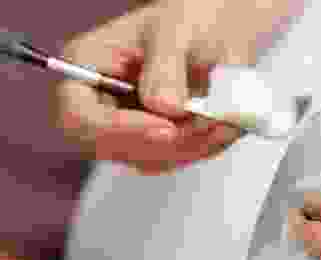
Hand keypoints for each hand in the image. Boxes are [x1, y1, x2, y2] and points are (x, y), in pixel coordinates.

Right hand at [54, 0, 288, 174]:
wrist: (220, 32)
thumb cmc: (190, 20)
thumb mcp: (175, 30)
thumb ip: (166, 67)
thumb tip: (165, 108)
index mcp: (87, 67)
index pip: (79, 117)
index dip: (118, 130)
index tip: (168, 127)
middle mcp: (101, 104)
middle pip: (114, 148)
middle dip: (167, 141)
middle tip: (208, 121)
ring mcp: (129, 128)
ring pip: (152, 159)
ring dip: (193, 145)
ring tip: (222, 115)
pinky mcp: (159, 143)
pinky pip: (178, 159)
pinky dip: (204, 147)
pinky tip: (222, 123)